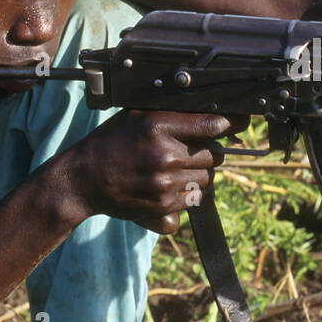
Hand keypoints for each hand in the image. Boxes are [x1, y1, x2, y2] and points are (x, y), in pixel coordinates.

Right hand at [67, 109, 249, 232]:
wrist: (83, 179)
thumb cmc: (112, 143)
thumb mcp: (138, 117)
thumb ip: (174, 114)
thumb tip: (216, 116)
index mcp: (159, 126)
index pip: (213, 124)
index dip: (231, 124)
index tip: (238, 123)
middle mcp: (165, 154)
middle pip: (214, 155)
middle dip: (208, 152)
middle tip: (188, 151)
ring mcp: (165, 183)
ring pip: (208, 179)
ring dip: (199, 174)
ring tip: (175, 169)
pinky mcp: (163, 206)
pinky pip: (194, 199)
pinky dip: (188, 193)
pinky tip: (169, 185)